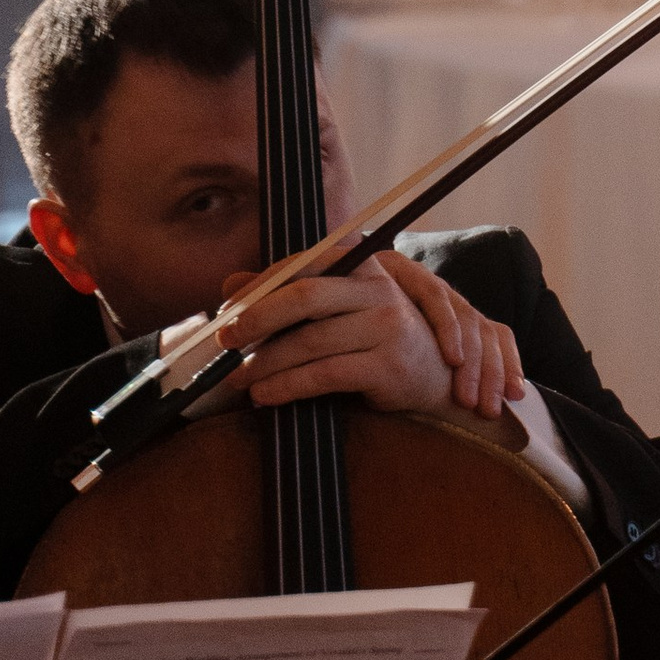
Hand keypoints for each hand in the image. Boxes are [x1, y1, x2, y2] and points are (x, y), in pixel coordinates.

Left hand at [218, 254, 525, 420]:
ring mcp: (386, 325)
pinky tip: (264, 395)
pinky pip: (324, 374)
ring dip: (265, 363)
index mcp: (362, 263)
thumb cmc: (376, 337)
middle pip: (304, 296)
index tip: (226, 311)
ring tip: (238, 378)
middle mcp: (377, 288)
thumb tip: (231, 285)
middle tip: (224, 341)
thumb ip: (287, 292)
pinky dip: (287, 386)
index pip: (301, 266)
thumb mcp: (335, 308)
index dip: (260, 288)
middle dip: (256, 319)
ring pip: (309, 341)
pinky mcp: (387, 365)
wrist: (435, 374)